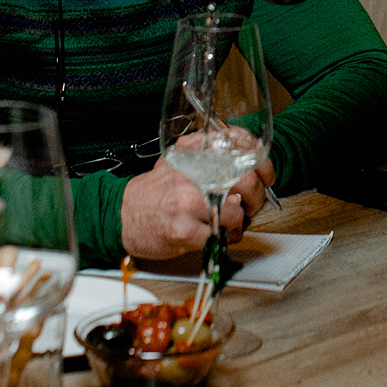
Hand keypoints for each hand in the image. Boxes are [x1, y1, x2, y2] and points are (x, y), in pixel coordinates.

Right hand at [118, 155, 276, 259]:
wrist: (121, 214)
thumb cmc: (155, 192)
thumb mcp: (181, 162)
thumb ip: (210, 159)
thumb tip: (247, 166)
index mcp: (194, 153)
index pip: (242, 147)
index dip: (262, 164)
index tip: (265, 175)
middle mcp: (192, 173)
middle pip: (247, 181)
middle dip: (257, 198)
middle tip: (251, 206)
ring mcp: (187, 202)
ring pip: (236, 211)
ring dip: (240, 222)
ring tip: (231, 224)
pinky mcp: (183, 230)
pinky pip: (218, 235)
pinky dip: (224, 238)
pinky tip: (217, 236)